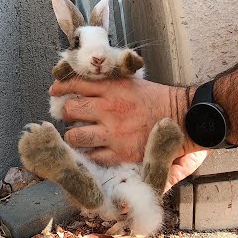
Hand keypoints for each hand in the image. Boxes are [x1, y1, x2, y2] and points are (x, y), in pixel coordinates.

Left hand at [49, 77, 206, 190]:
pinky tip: (94, 150)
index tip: (54, 91)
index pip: (76, 83)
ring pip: (75, 136)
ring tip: (79, 135)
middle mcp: (109, 108)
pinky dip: (90, 154)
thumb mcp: (131, 82)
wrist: (183, 118)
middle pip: (70, 110)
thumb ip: (108, 84)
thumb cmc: (157, 100)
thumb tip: (83, 85)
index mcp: (112, 88)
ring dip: (73, 136)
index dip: (61, 87)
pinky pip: (92, 155)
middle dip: (66, 113)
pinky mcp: (120, 152)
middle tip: (70, 116)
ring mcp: (113, 132)